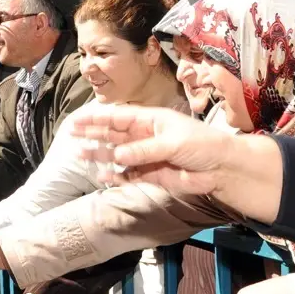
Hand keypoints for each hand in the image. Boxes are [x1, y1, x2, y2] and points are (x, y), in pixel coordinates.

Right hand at [67, 103, 283, 222]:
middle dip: (93, 134)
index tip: (78, 120)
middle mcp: (146, 136)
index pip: (119, 117)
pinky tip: (102, 175)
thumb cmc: (203, 145)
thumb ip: (144, 150)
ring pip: (118, 154)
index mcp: (151, 120)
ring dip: (100, 154)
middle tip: (72, 134)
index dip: (98, 118)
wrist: (222, 169)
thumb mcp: (173, 142)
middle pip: (114, 134)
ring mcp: (147, 156)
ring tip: (80, 154)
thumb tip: (117, 156)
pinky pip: (128, 175)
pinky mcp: (151, 175)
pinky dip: (115, 176)